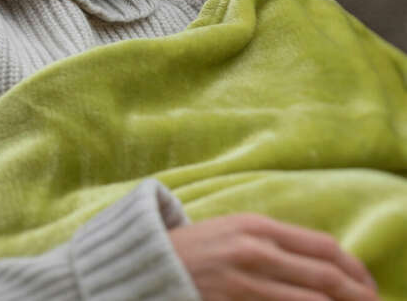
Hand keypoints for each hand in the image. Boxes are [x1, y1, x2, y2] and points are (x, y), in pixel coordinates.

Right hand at [168, 213, 378, 299]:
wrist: (149, 262)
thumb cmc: (197, 248)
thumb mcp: (235, 230)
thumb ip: (275, 243)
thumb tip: (323, 263)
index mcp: (258, 225)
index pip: (325, 246)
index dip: (356, 269)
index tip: (368, 286)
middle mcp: (256, 249)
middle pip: (326, 276)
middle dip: (359, 297)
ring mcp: (246, 279)